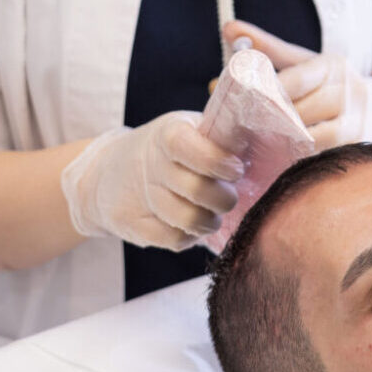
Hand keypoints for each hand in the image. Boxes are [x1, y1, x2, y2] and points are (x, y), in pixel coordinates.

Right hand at [61, 111, 243, 250]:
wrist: (108, 174)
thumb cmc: (167, 153)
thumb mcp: (189, 132)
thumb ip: (221, 138)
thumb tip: (263, 144)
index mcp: (167, 134)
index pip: (188, 147)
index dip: (216, 161)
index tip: (236, 169)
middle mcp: (151, 164)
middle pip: (196, 190)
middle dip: (224, 198)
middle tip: (229, 197)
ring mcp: (141, 197)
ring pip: (188, 220)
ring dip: (210, 221)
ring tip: (213, 214)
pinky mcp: (134, 225)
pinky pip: (175, 240)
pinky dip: (191, 237)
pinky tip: (191, 225)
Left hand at [223, 20, 371, 152]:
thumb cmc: (331, 89)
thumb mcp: (306, 64)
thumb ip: (269, 50)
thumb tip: (229, 30)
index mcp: (334, 66)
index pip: (298, 78)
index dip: (271, 92)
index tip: (248, 101)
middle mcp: (350, 92)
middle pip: (303, 110)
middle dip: (273, 120)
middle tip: (247, 128)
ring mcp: (357, 123)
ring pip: (312, 136)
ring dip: (285, 142)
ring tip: (262, 145)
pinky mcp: (357, 149)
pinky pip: (322, 156)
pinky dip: (301, 158)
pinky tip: (284, 158)